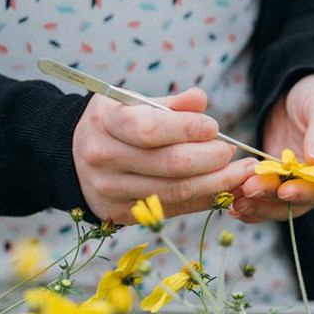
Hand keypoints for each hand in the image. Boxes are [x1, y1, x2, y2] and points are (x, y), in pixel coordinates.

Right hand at [73, 89, 254, 223]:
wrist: (73, 158)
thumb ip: (170, 104)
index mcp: (105, 123)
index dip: (189, 129)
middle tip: (232, 151)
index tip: (213, 126)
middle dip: (212, 158)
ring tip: (240, 172)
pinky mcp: (122, 214)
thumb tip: (201, 100)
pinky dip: (204, 199)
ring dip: (218, 183)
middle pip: (172, 164)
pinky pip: (174, 208)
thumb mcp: (133, 103)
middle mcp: (104, 158)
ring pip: (177, 191)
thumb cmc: (115, 125)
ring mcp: (111, 191)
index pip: (151, 129)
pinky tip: (223, 188)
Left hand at [231, 74, 313, 222]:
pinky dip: (252, 202)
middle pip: (305, 202)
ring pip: (284, 205)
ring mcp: (306, 185)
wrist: (303, 90)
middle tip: (248, 191)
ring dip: (259, 205)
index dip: (308, 192)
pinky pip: (269, 197)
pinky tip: (233, 202)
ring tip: (234, 201)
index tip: (284, 189)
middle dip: (274, 199)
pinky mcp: (284, 181)